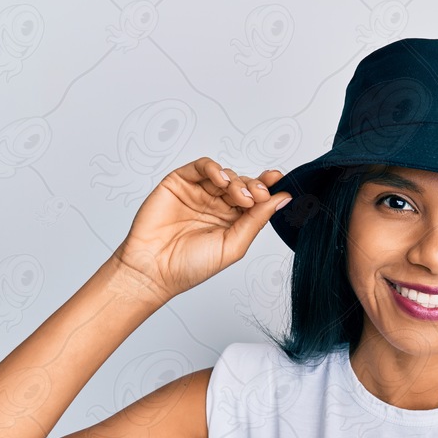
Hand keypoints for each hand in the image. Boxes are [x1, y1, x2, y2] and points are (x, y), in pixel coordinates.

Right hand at [112, 157, 291, 302]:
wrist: (154, 270)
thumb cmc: (191, 265)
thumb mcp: (234, 245)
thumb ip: (257, 220)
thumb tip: (283, 199)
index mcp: (232, 220)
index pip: (255, 199)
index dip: (268, 187)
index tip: (280, 181)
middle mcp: (217, 205)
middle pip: (243, 184)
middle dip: (254, 186)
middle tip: (259, 196)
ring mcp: (198, 193)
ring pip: (224, 175)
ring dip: (237, 181)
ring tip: (241, 196)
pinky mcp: (179, 183)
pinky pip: (201, 167)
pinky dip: (214, 168)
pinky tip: (222, 180)